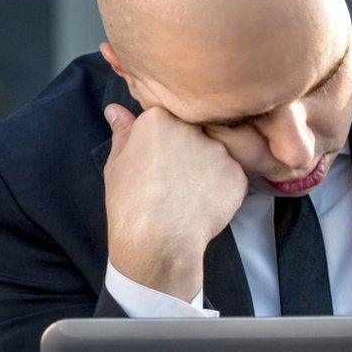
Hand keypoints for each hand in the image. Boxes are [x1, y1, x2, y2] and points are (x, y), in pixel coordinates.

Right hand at [100, 102, 247, 301]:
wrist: (158, 240)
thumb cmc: (130, 204)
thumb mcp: (117, 164)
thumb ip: (123, 133)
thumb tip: (115, 110)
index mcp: (158, 118)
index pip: (167, 119)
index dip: (163, 143)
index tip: (157, 162)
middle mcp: (191, 127)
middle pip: (194, 131)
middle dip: (187, 151)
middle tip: (174, 180)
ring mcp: (217, 149)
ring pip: (215, 152)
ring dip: (206, 168)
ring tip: (189, 194)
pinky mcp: (236, 173)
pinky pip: (231, 174)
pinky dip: (221, 188)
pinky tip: (203, 203)